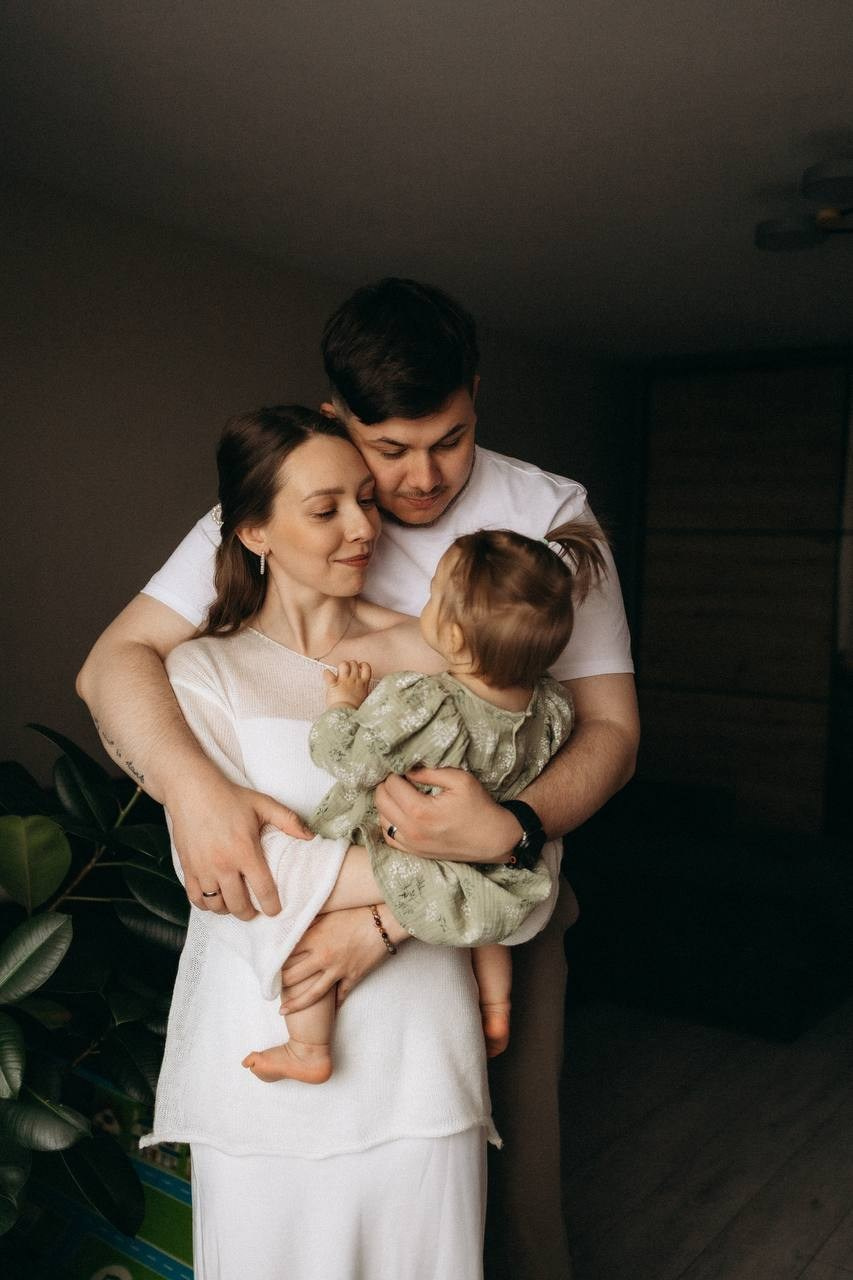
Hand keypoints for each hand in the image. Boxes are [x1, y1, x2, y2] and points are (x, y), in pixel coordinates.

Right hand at [167, 769, 311, 919]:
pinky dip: (205, 905)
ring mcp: (203, 869)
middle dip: (249, 913)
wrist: (191, 790)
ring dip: (227, 909)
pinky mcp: (187, 868)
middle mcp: (223, 864)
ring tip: (235, 903)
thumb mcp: (263, 805)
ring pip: (216, 905)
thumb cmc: (229, 797)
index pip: (263, 890)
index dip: (271, 906)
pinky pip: (195, 899)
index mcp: (245, 851)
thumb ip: (288, 821)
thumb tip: (311, 837)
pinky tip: (214, 898)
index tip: (275, 910)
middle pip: (238, 905)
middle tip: (254, 910)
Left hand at [280, 907, 401, 1009]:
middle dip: (279, 984)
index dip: (273, 963)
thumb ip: (309, 920)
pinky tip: (325, 1011)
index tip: (264, 968)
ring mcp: (338, 970)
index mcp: (314, 938)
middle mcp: (323, 957)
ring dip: (296, 1004)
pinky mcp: (353, 976)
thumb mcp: (328, 912)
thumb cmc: (356, 911)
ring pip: (312, 994)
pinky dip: (333, 1004)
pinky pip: (341, 995)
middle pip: (293, 977)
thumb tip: (291, 922)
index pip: (286, 955)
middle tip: (268, 989)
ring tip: (282, 1010)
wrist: (384, 919)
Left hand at [323, 659, 371, 708]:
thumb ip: (363, 692)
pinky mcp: (333, 685)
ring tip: (339, 672)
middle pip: (354, 663)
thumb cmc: (355, 711)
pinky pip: (328, 673)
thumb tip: (363, 691)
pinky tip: (327, 676)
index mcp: (363, 684)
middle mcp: (354, 680)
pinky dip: (326, 673)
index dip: (362, 665)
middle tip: (348, 671)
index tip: (359, 668)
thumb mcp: (365, 700)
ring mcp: (343, 681)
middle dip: (350, 665)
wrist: (347, 715)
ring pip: (343, 664)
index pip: (366, 667)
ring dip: (341, 666)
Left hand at [374, 767, 519, 862]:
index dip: (396, 772)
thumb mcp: (459, 779)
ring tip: (401, 794)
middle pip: (381, 801)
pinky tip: (401, 813)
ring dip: (387, 803)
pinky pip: (389, 836)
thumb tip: (407, 769)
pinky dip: (390, 822)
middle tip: (401, 779)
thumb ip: (429, 772)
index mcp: (420, 811)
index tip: (406, 769)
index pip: (391, 785)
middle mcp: (411, 831)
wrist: (493, 839)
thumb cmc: (478, 806)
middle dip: (388, 786)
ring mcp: (411, 845)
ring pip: (381, 819)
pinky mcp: (415, 853)